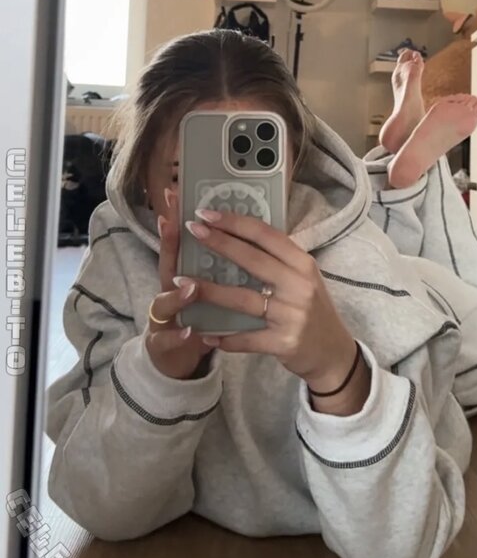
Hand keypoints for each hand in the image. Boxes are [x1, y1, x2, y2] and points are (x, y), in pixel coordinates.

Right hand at [145, 193, 213, 380]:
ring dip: (177, 295)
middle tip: (180, 222)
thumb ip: (212, 267)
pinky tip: (191, 333)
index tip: (176, 197)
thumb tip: (233, 231)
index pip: (179, 245)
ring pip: (163, 305)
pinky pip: (170, 341)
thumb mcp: (202, 291)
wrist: (176, 361)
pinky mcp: (164, 347)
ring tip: (191, 285)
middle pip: (166, 267)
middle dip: (170, 244)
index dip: (178, 221)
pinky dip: (179, 337)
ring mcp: (163, 320)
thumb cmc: (194, 318)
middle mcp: (167, 294)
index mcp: (181, 278)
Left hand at [185, 208, 370, 413]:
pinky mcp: (284, 343)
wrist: (333, 353)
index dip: (236, 222)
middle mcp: (299, 285)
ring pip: (243, 299)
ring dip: (209, 291)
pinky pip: (247, 339)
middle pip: (252, 260)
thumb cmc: (313, 309)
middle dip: (219, 243)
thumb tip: (239, 234)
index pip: (267, 235)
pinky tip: (205, 334)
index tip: (208, 212)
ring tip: (180, 282)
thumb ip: (278, 259)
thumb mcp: (304, 278)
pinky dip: (225, 338)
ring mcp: (292, 315)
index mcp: (303, 264)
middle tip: (192, 229)